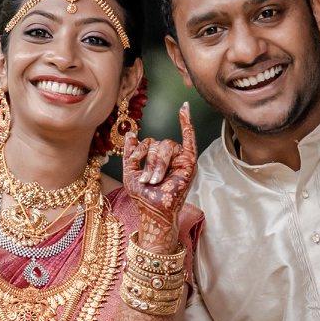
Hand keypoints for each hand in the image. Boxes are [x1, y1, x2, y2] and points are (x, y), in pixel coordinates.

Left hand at [121, 101, 197, 245]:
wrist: (154, 212)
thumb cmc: (142, 197)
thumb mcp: (130, 173)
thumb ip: (130, 154)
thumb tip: (130, 133)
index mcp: (155, 158)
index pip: (148, 142)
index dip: (139, 151)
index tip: (134, 162)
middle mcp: (169, 157)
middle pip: (158, 143)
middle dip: (149, 162)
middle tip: (148, 180)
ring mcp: (180, 159)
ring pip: (167, 145)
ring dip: (157, 163)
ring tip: (155, 180)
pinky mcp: (189, 162)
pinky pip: (190, 138)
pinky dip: (187, 122)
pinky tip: (183, 108)